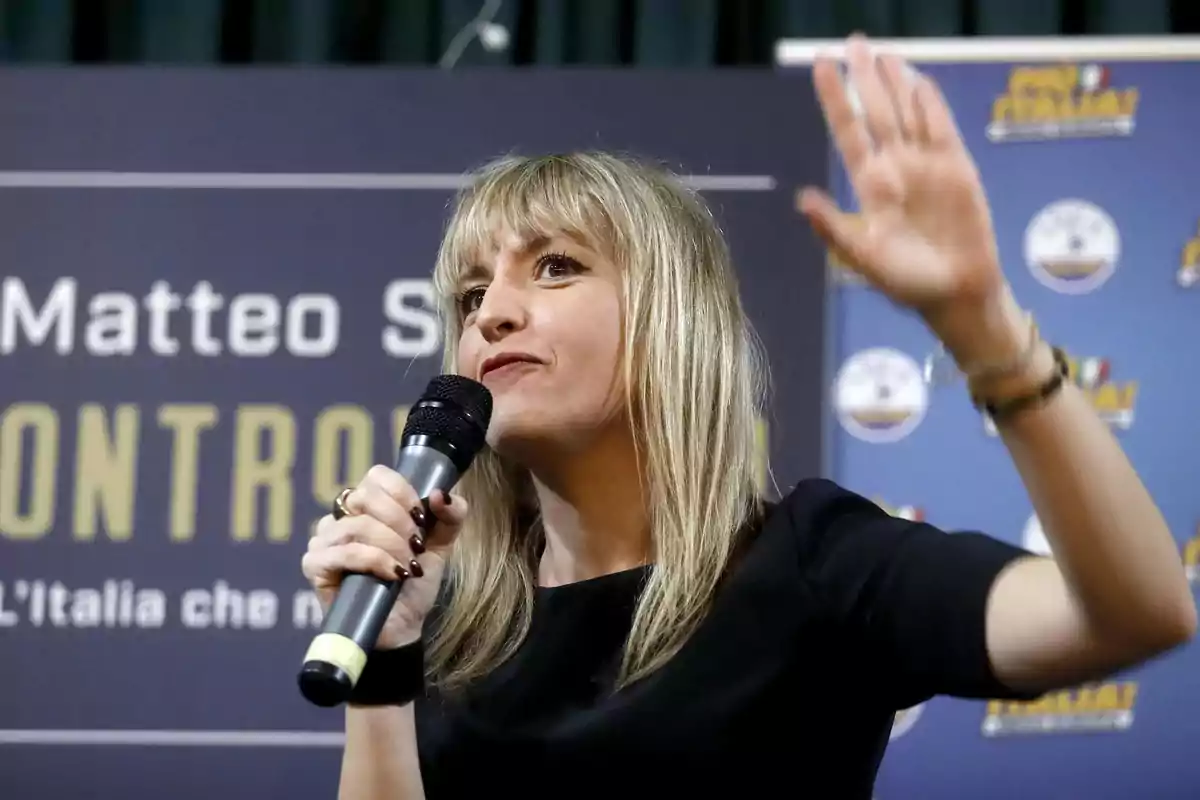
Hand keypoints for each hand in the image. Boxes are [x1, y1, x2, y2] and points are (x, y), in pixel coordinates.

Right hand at [302, 465, 466, 649]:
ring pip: (358, 525)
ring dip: (392, 545)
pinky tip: (393, 574)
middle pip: (365, 496)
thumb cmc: (413, 582)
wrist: (401, 626)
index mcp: (367, 504)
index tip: (422, 519)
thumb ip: (451, 516)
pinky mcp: (315, 565)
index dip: (403, 493)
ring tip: (408, 566)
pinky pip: (345, 552)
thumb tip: (440, 494)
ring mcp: (324, 540)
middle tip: (417, 547)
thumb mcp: (440, 545)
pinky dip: (375, 560)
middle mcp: (340, 516)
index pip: (378, 476)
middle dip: (400, 522)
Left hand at [798, 34, 1006, 320]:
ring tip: (882, 52)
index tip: (821, 65)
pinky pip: (941, 127)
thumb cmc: (906, 280)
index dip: (835, 98)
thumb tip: (802, 200)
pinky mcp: (956, 168)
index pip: (849, 131)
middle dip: (864, 77)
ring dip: (896, 82)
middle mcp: (894, 168)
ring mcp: (925, 164)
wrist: (955, 293)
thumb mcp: (863, 256)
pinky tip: (918, 80)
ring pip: (908, 112)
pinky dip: (930, 103)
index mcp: (869, 185)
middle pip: (877, 112)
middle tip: (854, 41)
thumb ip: (833, 228)